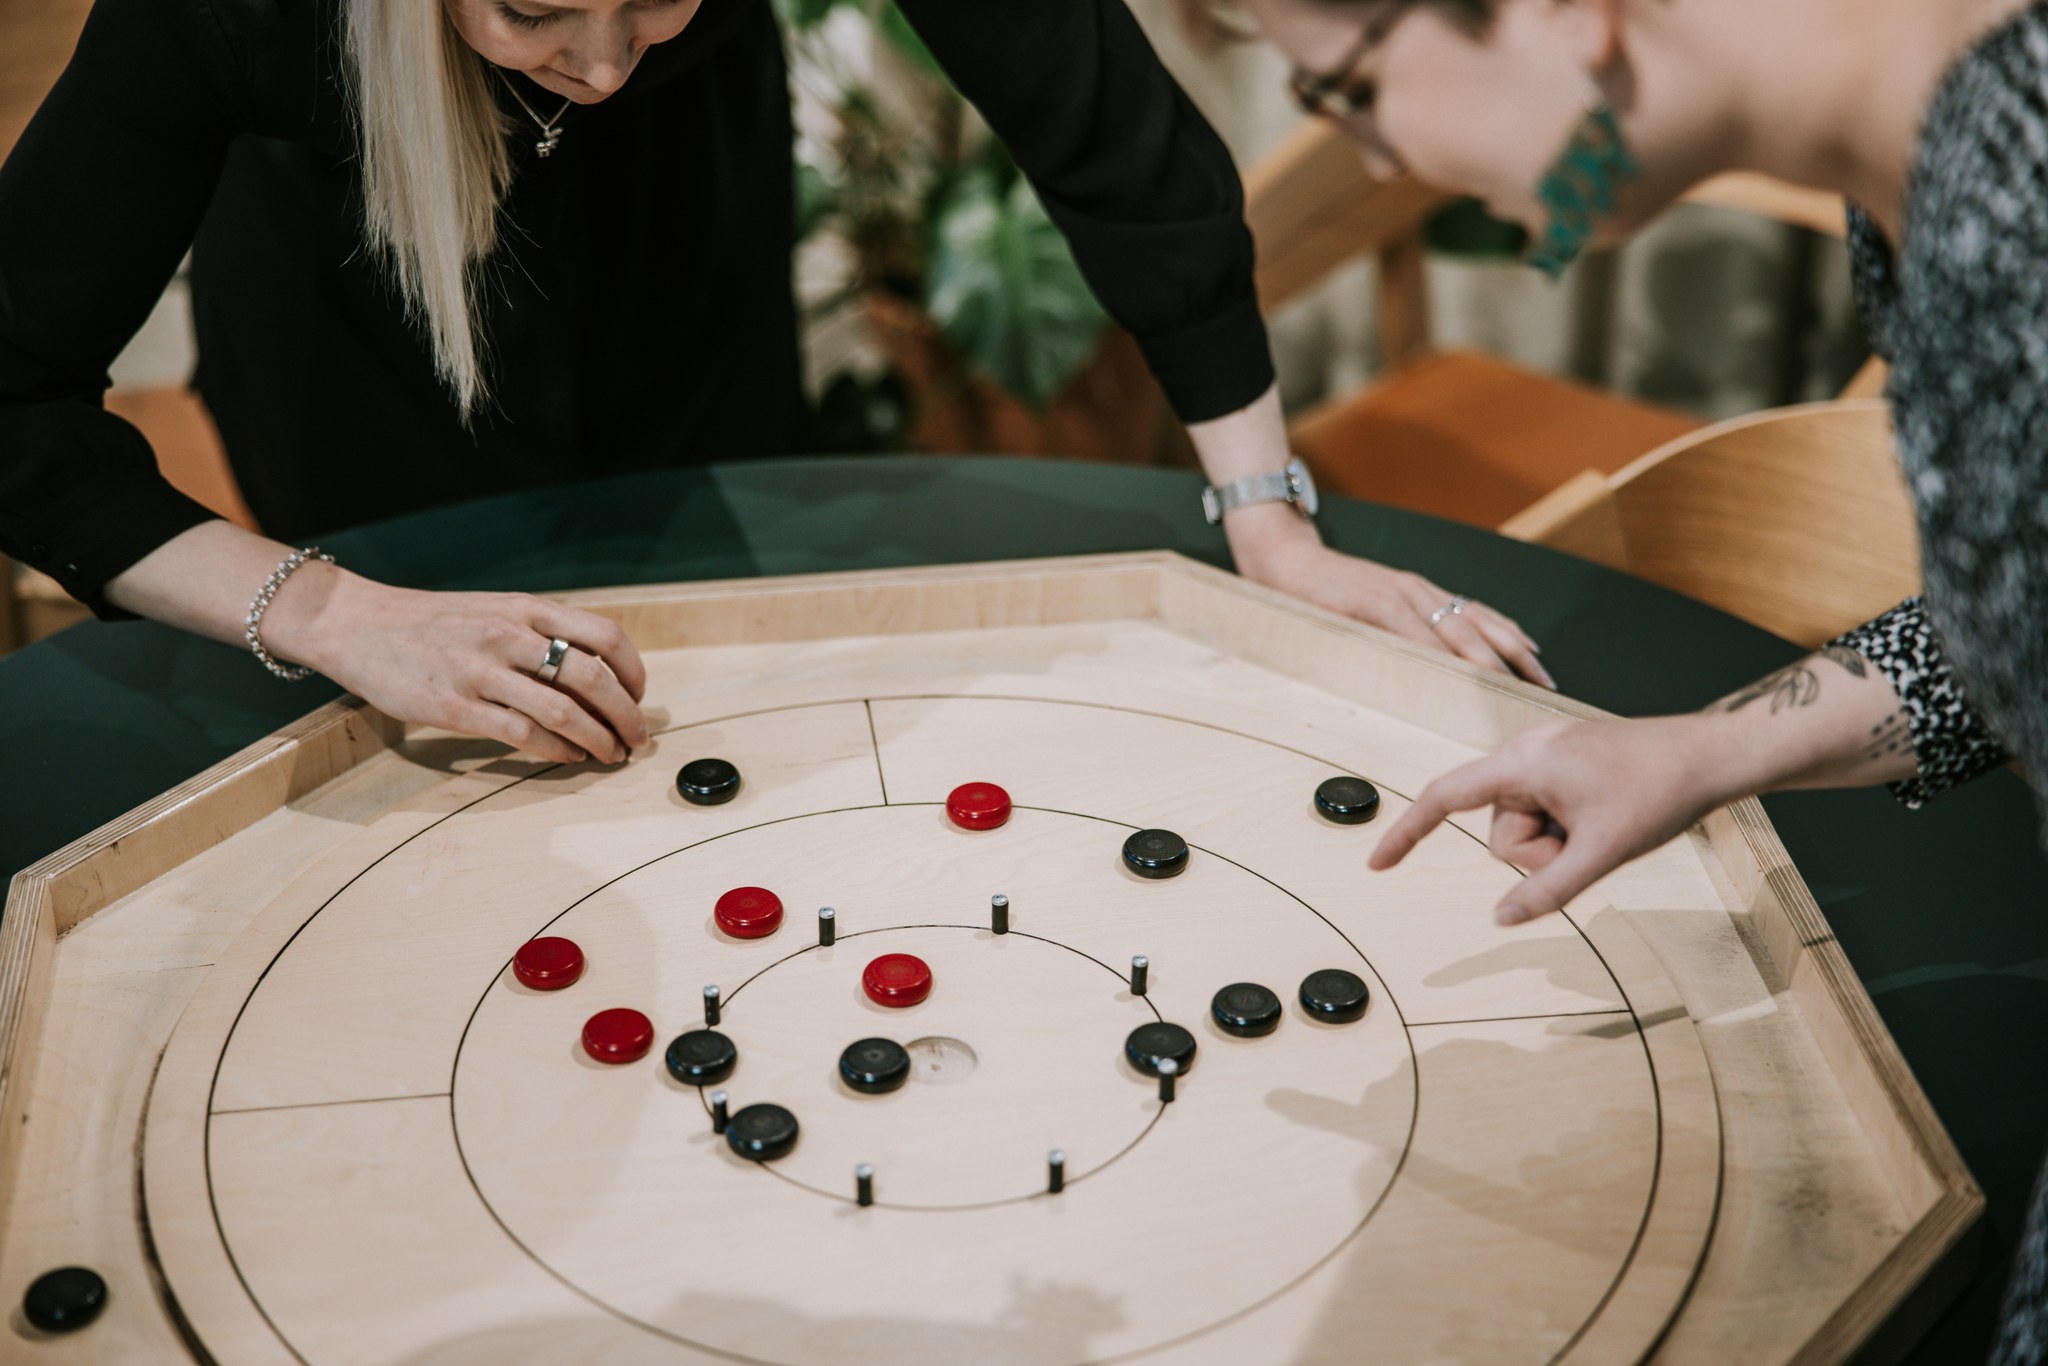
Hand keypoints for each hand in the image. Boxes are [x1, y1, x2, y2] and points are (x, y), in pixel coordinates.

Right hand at [272, 572, 650, 764]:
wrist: (358, 624)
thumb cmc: (433, 622)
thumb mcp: (494, 609)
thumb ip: (539, 631)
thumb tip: (594, 669)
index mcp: (526, 608)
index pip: (605, 635)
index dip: (633, 671)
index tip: (638, 696)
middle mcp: (509, 635)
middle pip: (593, 678)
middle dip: (625, 715)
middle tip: (636, 738)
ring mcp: (482, 671)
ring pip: (564, 712)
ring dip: (597, 740)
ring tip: (609, 754)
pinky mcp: (456, 707)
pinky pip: (523, 734)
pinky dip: (556, 751)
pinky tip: (568, 758)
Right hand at [1230, 512, 1553, 686]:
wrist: (1281, 558)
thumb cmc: (1321, 592)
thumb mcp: (1368, 612)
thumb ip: (1396, 632)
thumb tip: (1424, 667)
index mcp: (1419, 595)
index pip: (1477, 616)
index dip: (1510, 639)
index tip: (1538, 664)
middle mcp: (1417, 591)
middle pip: (1479, 623)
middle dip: (1514, 653)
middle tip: (1544, 682)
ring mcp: (1397, 594)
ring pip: (1454, 628)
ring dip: (1486, 657)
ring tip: (1512, 682)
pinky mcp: (1372, 601)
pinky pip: (1413, 632)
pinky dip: (1437, 653)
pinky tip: (1455, 673)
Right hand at [1369, 715, 1738, 924]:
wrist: (1709, 756)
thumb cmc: (1656, 794)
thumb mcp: (1600, 853)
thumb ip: (1546, 890)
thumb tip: (1501, 918)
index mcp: (1523, 761)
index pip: (1445, 797)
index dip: (1408, 833)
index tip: (1378, 865)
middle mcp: (1524, 750)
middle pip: (1498, 829)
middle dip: (1537, 851)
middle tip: (1590, 842)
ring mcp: (1543, 754)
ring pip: (1522, 825)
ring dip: (1556, 842)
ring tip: (1602, 827)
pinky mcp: (1560, 761)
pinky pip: (1541, 808)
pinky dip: (1565, 826)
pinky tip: (1603, 817)